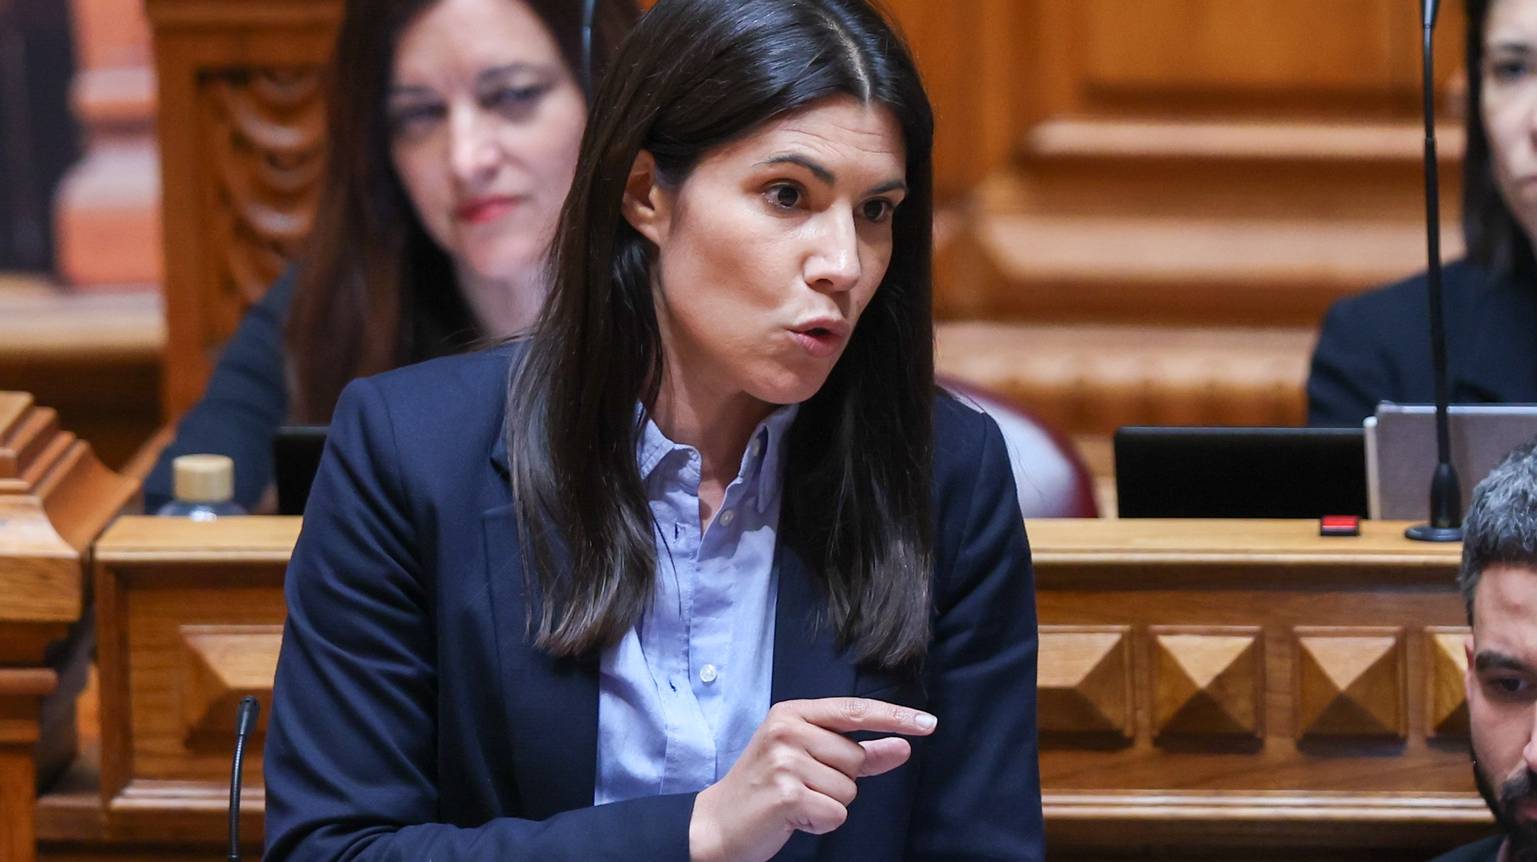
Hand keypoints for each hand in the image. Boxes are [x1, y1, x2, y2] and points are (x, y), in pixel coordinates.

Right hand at [688, 697, 936, 861]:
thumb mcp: (809, 760)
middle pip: (855, 758)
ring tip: (795, 802)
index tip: (929, 724)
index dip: (895, 717)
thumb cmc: (767, 789)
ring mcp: (785, 760)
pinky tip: (794, 818)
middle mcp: (788, 729)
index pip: (855, 710)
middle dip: (839, 781)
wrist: (719, 824)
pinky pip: (837, 813)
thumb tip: (903, 746)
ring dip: (829, 804)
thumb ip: (859, 753)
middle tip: (802, 787)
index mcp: (793, 713)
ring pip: (849, 789)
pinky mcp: (787, 792)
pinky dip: (821, 823)